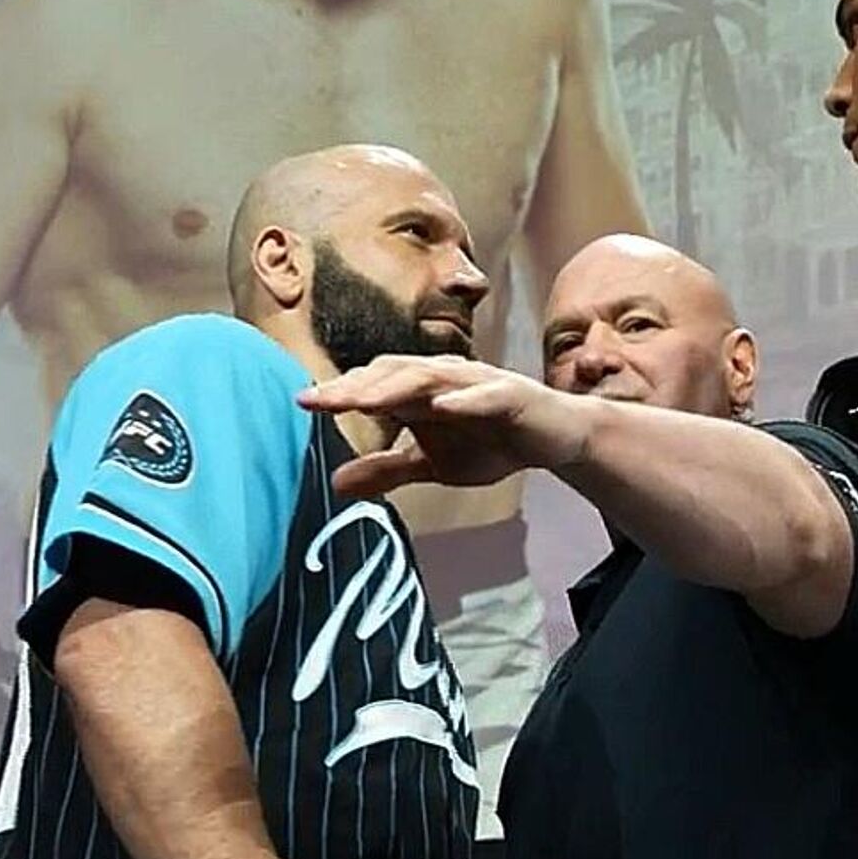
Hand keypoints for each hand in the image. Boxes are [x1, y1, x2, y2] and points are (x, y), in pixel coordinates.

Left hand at [297, 355, 589, 496]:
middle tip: (323, 399)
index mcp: (422, 392)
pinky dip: (465, 399)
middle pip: (395, 374)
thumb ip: (387, 469)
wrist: (555, 439)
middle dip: (358, 386)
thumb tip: (335, 484)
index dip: (340, 393)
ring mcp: (480, 384)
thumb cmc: (492, 442)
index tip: (302, 403)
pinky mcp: (513, 396)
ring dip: (399, 386)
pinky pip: (487, 395)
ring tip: (365, 399)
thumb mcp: (433, 464)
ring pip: (434, 378)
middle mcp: (446, 378)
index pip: (374, 385)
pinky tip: (444, 407)